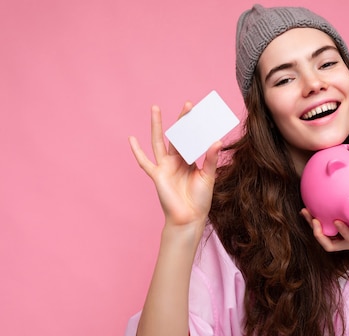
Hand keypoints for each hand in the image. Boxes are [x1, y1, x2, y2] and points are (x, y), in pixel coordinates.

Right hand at [129, 103, 222, 226]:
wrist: (189, 217)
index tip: (203, 112)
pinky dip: (137, 151)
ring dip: (157, 125)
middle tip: (188, 104)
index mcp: (190, 160)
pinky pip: (144, 162)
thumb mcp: (208, 176)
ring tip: (155, 108)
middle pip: (178, 136)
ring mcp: (165, 166)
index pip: (193, 139)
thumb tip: (217, 141)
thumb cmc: (200, 200)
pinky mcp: (157, 175)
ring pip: (159, 141)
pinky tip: (131, 139)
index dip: (197, 127)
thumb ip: (211, 159)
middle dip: (182, 121)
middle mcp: (177, 161)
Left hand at [300, 185, 348, 252]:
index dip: (343, 232)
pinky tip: (305, 210)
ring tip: (306, 212)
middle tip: (314, 220)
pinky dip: (311, 223)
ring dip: (312, 228)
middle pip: (329, 243)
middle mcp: (345, 242)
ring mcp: (337, 241)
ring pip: (321, 239)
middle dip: (320, 234)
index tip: (337, 222)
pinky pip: (319, 232)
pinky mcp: (330, 238)